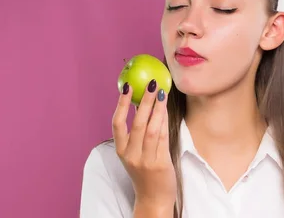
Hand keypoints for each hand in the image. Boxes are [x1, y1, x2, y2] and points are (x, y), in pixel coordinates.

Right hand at [112, 79, 175, 210]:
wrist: (153, 199)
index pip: (117, 124)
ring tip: (162, 92)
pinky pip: (162, 138)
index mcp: (121, 151)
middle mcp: (130, 155)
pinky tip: (166, 109)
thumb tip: (144, 104)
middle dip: (144, 101)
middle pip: (137, 123)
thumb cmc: (145, 173)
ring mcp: (145, 160)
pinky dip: (164, 121)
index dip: (121, 104)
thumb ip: (137, 134)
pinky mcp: (159, 163)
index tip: (127, 87)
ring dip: (157, 108)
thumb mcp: (135, 154)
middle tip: (151, 84)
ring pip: (151, 129)